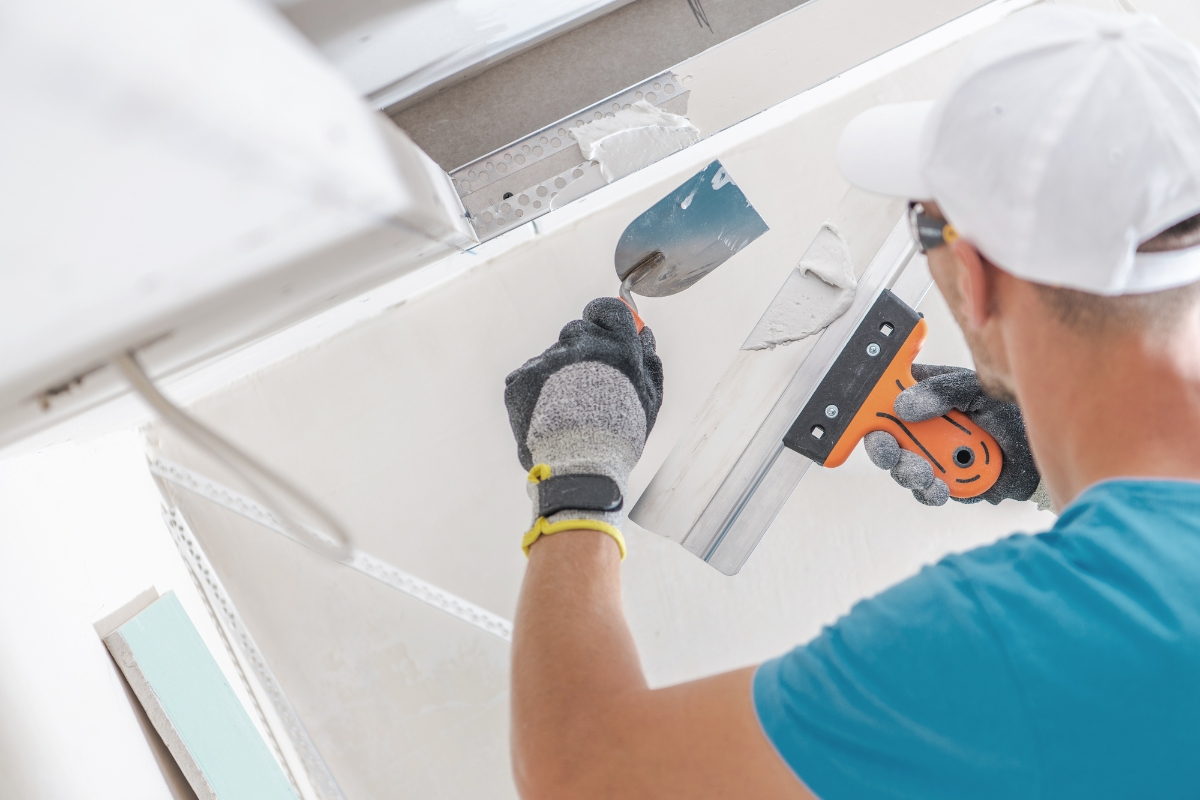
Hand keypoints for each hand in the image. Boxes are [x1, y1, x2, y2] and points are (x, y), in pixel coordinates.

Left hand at [504, 298, 663, 554]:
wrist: (578, 467)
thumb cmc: (619, 437)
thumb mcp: (649, 400)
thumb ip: (648, 360)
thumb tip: (643, 333)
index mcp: (618, 348)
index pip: (609, 310)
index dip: (602, 316)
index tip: (598, 323)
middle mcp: (582, 346)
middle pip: (576, 331)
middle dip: (580, 350)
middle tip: (582, 384)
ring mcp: (548, 360)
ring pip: (552, 358)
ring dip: (557, 375)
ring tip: (565, 412)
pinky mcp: (521, 377)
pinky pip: (528, 376)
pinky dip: (534, 393)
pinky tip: (545, 417)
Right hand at [863, 365, 1039, 506]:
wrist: (1040, 450)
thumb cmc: (1010, 410)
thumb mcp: (976, 390)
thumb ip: (943, 392)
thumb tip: (903, 406)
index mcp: (923, 396)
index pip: (884, 401)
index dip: (870, 413)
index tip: (874, 424)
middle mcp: (921, 427)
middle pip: (885, 440)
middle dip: (886, 452)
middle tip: (893, 456)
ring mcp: (931, 456)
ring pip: (903, 469)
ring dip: (910, 475)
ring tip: (928, 477)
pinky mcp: (945, 482)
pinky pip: (926, 492)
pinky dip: (930, 492)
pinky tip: (941, 490)